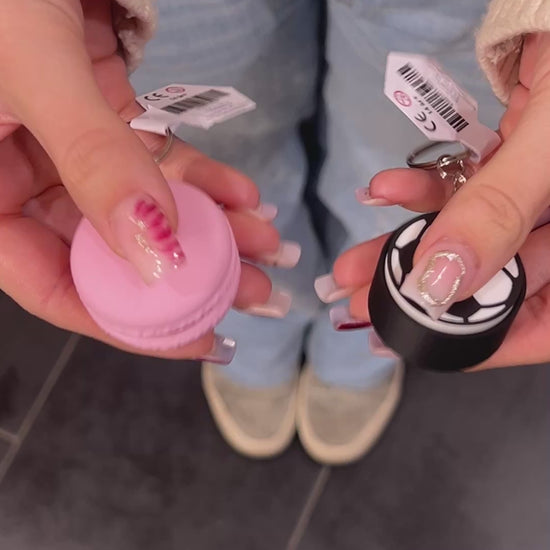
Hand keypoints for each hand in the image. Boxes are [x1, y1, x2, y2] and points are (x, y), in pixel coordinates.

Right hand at [0, 0, 286, 359]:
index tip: (196, 336)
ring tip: (266, 244)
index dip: (127, 320)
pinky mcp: (103, 120)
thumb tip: (152, 254)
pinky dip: (202, 177)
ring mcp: (65, 151)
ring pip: (144, 209)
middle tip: (253, 289)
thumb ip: (92, 161)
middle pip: (113, 252)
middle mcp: (21, 182)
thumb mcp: (34, 73)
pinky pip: (156, 160)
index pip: (53, 285)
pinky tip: (245, 194)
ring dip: (210, 227)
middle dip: (189, 272)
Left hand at [330, 33, 549, 368]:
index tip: (415, 339)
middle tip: (361, 301)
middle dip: (420, 289)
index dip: (482, 340)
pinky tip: (385, 187)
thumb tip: (438, 281)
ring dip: (406, 244)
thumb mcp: (549, 143)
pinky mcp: (514, 163)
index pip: (546, 323)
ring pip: (470, 237)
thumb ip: (497, 211)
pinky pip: (466, 189)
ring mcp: (543, 196)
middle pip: (494, 280)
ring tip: (351, 262)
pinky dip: (424, 189)